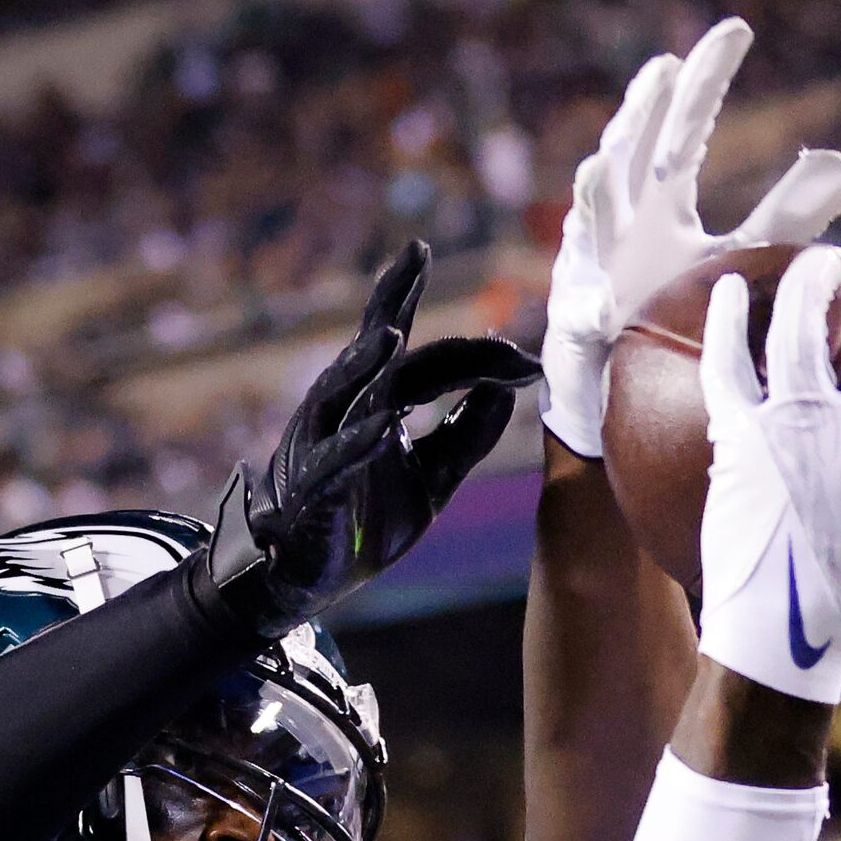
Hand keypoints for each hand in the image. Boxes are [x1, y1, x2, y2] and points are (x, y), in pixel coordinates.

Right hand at [210, 241, 540, 638]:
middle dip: (398, 310)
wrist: (314, 574)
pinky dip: (358, 444)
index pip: (426, 360)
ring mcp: (323, 444)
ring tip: (390, 333)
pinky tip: (385, 425)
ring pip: (341, 393)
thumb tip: (505, 388)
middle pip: (377, 352)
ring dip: (364, 363)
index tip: (526, 361)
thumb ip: (466, 434)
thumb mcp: (433, 475)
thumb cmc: (368, 516)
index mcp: (377, 400)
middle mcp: (345, 408)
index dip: (474, 355)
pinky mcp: (314, 490)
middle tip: (418, 266)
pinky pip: (334, 463)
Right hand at [540, 16, 840, 458]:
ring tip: (600, 166)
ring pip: (590, 224)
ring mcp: (592, 269)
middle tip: (666, 68)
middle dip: (644, 113)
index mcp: (659, 202)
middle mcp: (622, 225)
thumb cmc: (673, 310)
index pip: (684, 130)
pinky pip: (582, 317)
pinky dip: (588, 309)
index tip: (737, 31)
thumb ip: (782, 216)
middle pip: (631, 154)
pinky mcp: (578, 326)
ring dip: (594, 198)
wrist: (625, 381)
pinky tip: (600, 304)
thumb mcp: (735, 257)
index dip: (706, 82)